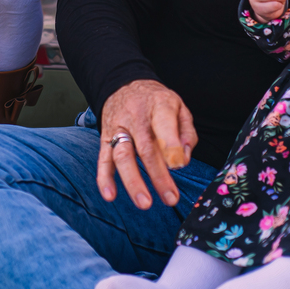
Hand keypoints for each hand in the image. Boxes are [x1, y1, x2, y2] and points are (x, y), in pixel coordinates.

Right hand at [98, 80, 197, 209]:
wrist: (123, 85)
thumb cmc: (156, 101)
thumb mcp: (179, 106)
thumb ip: (186, 132)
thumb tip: (183, 160)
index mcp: (159, 106)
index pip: (164, 126)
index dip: (171, 147)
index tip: (179, 166)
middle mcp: (136, 118)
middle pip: (146, 148)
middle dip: (158, 176)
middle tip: (170, 198)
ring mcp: (118, 129)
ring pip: (123, 156)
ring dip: (133, 181)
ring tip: (144, 203)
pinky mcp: (105, 138)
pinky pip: (103, 159)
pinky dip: (105, 178)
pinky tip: (110, 195)